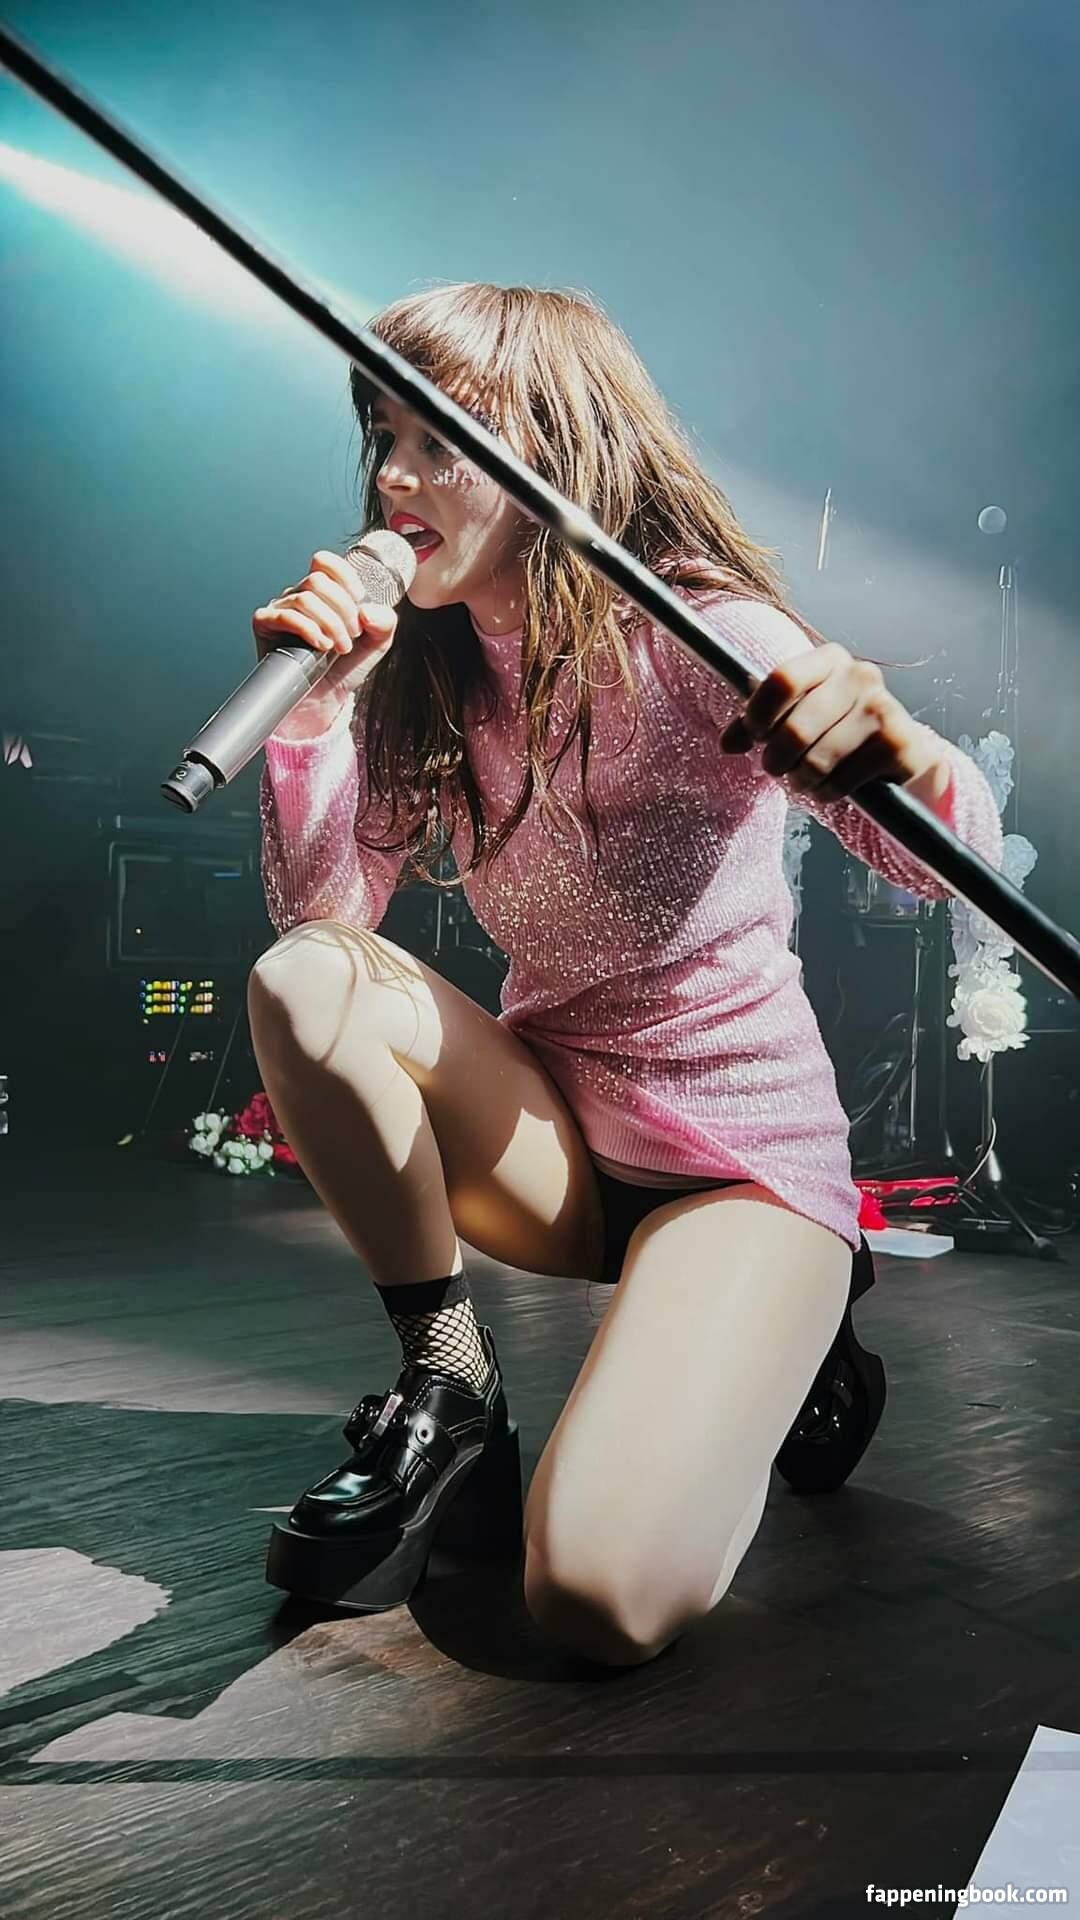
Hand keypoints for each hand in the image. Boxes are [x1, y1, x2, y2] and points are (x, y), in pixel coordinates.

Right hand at [253, 549, 398, 704]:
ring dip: (330, 625)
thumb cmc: (345, 668)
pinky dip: (309, 630)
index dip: (346, 578)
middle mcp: (300, 595)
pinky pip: (285, 616)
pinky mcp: (265, 625)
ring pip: (305, 598)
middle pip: (318, 580)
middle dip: (342, 611)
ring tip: (339, 648)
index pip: (325, 563)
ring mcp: (280, 608)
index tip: (359, 604)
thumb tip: (367, 610)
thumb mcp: (377, 642)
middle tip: (351, 637)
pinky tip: (321, 646)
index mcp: (324, 592)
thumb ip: (385, 621)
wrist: (325, 700)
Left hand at [719, 641, 950, 803]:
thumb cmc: (840, 733)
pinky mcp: (896, 744)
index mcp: (831, 659)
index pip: (782, 680)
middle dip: (776, 759)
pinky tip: (833, 787)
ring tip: (806, 780)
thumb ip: (758, 726)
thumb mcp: (797, 719)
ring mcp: (881, 708)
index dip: (759, 714)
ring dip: (801, 781)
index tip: (756, 735)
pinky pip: (840, 781)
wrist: (902, 757)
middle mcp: (860, 675)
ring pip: (816, 760)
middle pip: (794, 728)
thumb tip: (727, 744)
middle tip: (778, 769)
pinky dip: (827, 793)